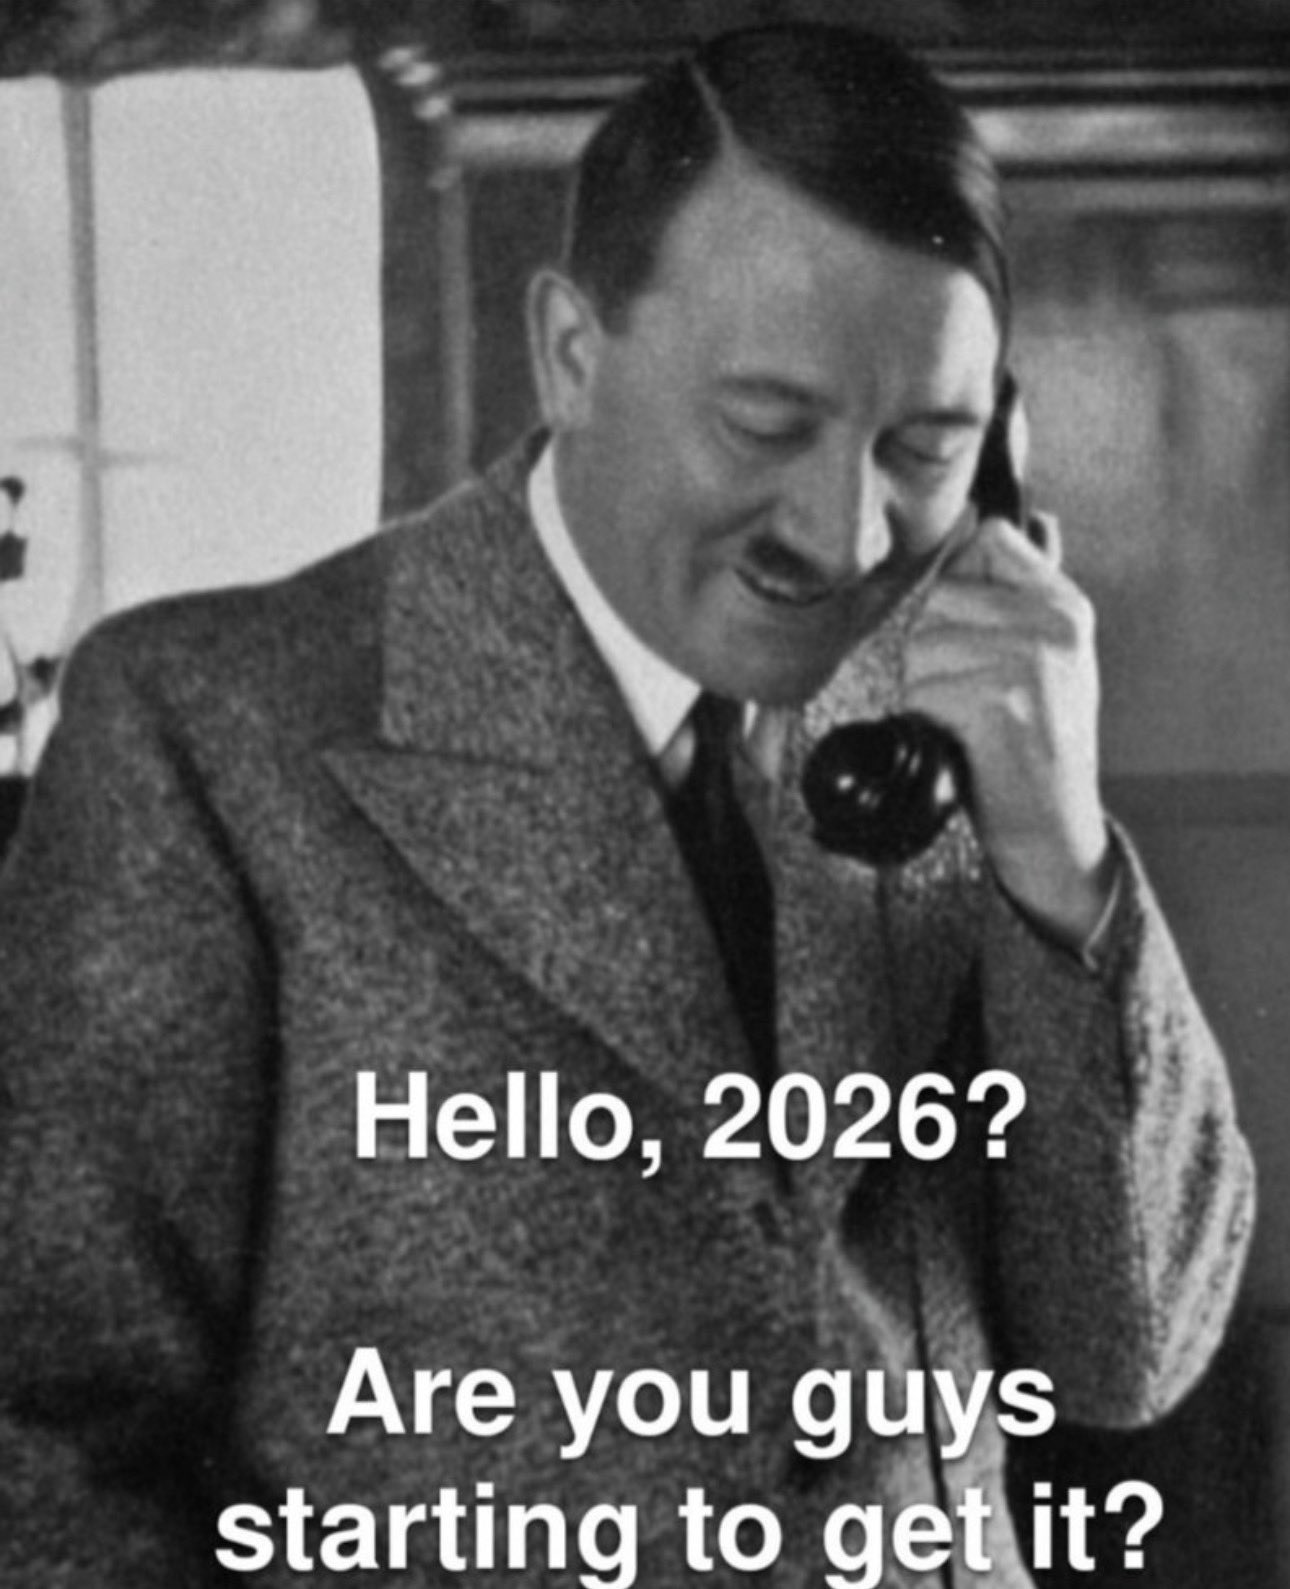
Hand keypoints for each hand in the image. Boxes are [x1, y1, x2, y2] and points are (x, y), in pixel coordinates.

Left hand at [903, 513, 1115, 945]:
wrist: (1053, 827)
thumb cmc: (1037, 742)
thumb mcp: (1051, 656)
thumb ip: (1025, 591)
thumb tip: (1007, 521)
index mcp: (1067, 605)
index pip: (989, 539)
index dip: (959, 582)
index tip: (970, 632)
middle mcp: (1054, 624)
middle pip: (942, 594)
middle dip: (935, 646)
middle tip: (971, 694)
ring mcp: (1029, 660)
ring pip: (924, 643)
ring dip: (927, 688)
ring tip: (967, 720)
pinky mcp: (997, 700)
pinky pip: (923, 689)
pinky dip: (928, 721)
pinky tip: (962, 741)